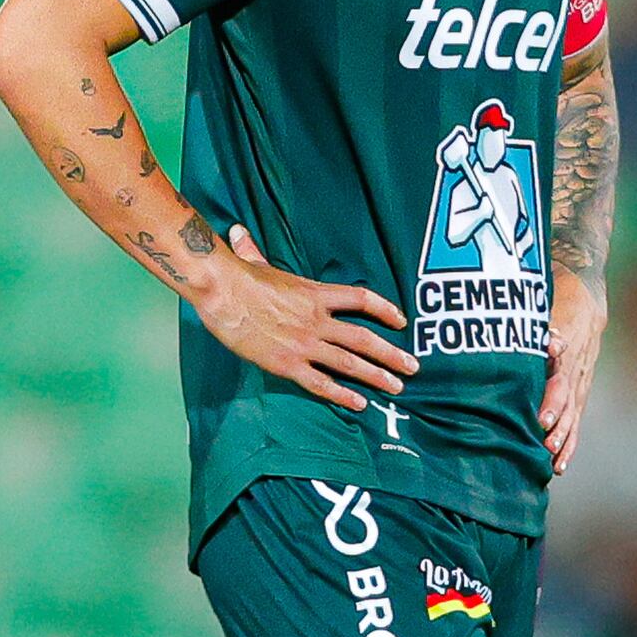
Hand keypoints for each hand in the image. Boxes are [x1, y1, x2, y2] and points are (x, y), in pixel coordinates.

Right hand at [195, 225, 418, 411]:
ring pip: (349, 363)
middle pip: (364, 338)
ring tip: (397, 387)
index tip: (402, 320)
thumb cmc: (237, 276)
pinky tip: (359, 404)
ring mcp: (304, 343)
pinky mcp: (287, 363)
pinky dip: (342, 395)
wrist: (223, 292)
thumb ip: (253, 251)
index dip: (385, 309)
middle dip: (392, 354)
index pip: (361, 299)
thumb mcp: (254, 262)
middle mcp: (317, 319)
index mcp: (315, 293)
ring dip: (376, 375)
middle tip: (413, 367)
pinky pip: (321, 383)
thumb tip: (238, 233)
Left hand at [539, 273, 605, 472]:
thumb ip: (543, 327)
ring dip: (564, 440)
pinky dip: (569, 442)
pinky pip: (577, 419)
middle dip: (558, 427)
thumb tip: (551, 342)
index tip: (542, 420)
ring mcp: (581, 381)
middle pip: (568, 403)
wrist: (585, 297)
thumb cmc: (555, 300)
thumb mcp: (547, 305)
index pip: (561, 381)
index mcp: (567, 350)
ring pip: (574, 415)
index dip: (553, 402)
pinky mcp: (581, 391)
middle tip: (546, 446)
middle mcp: (576, 370)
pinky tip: (560, 464)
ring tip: (554, 461)